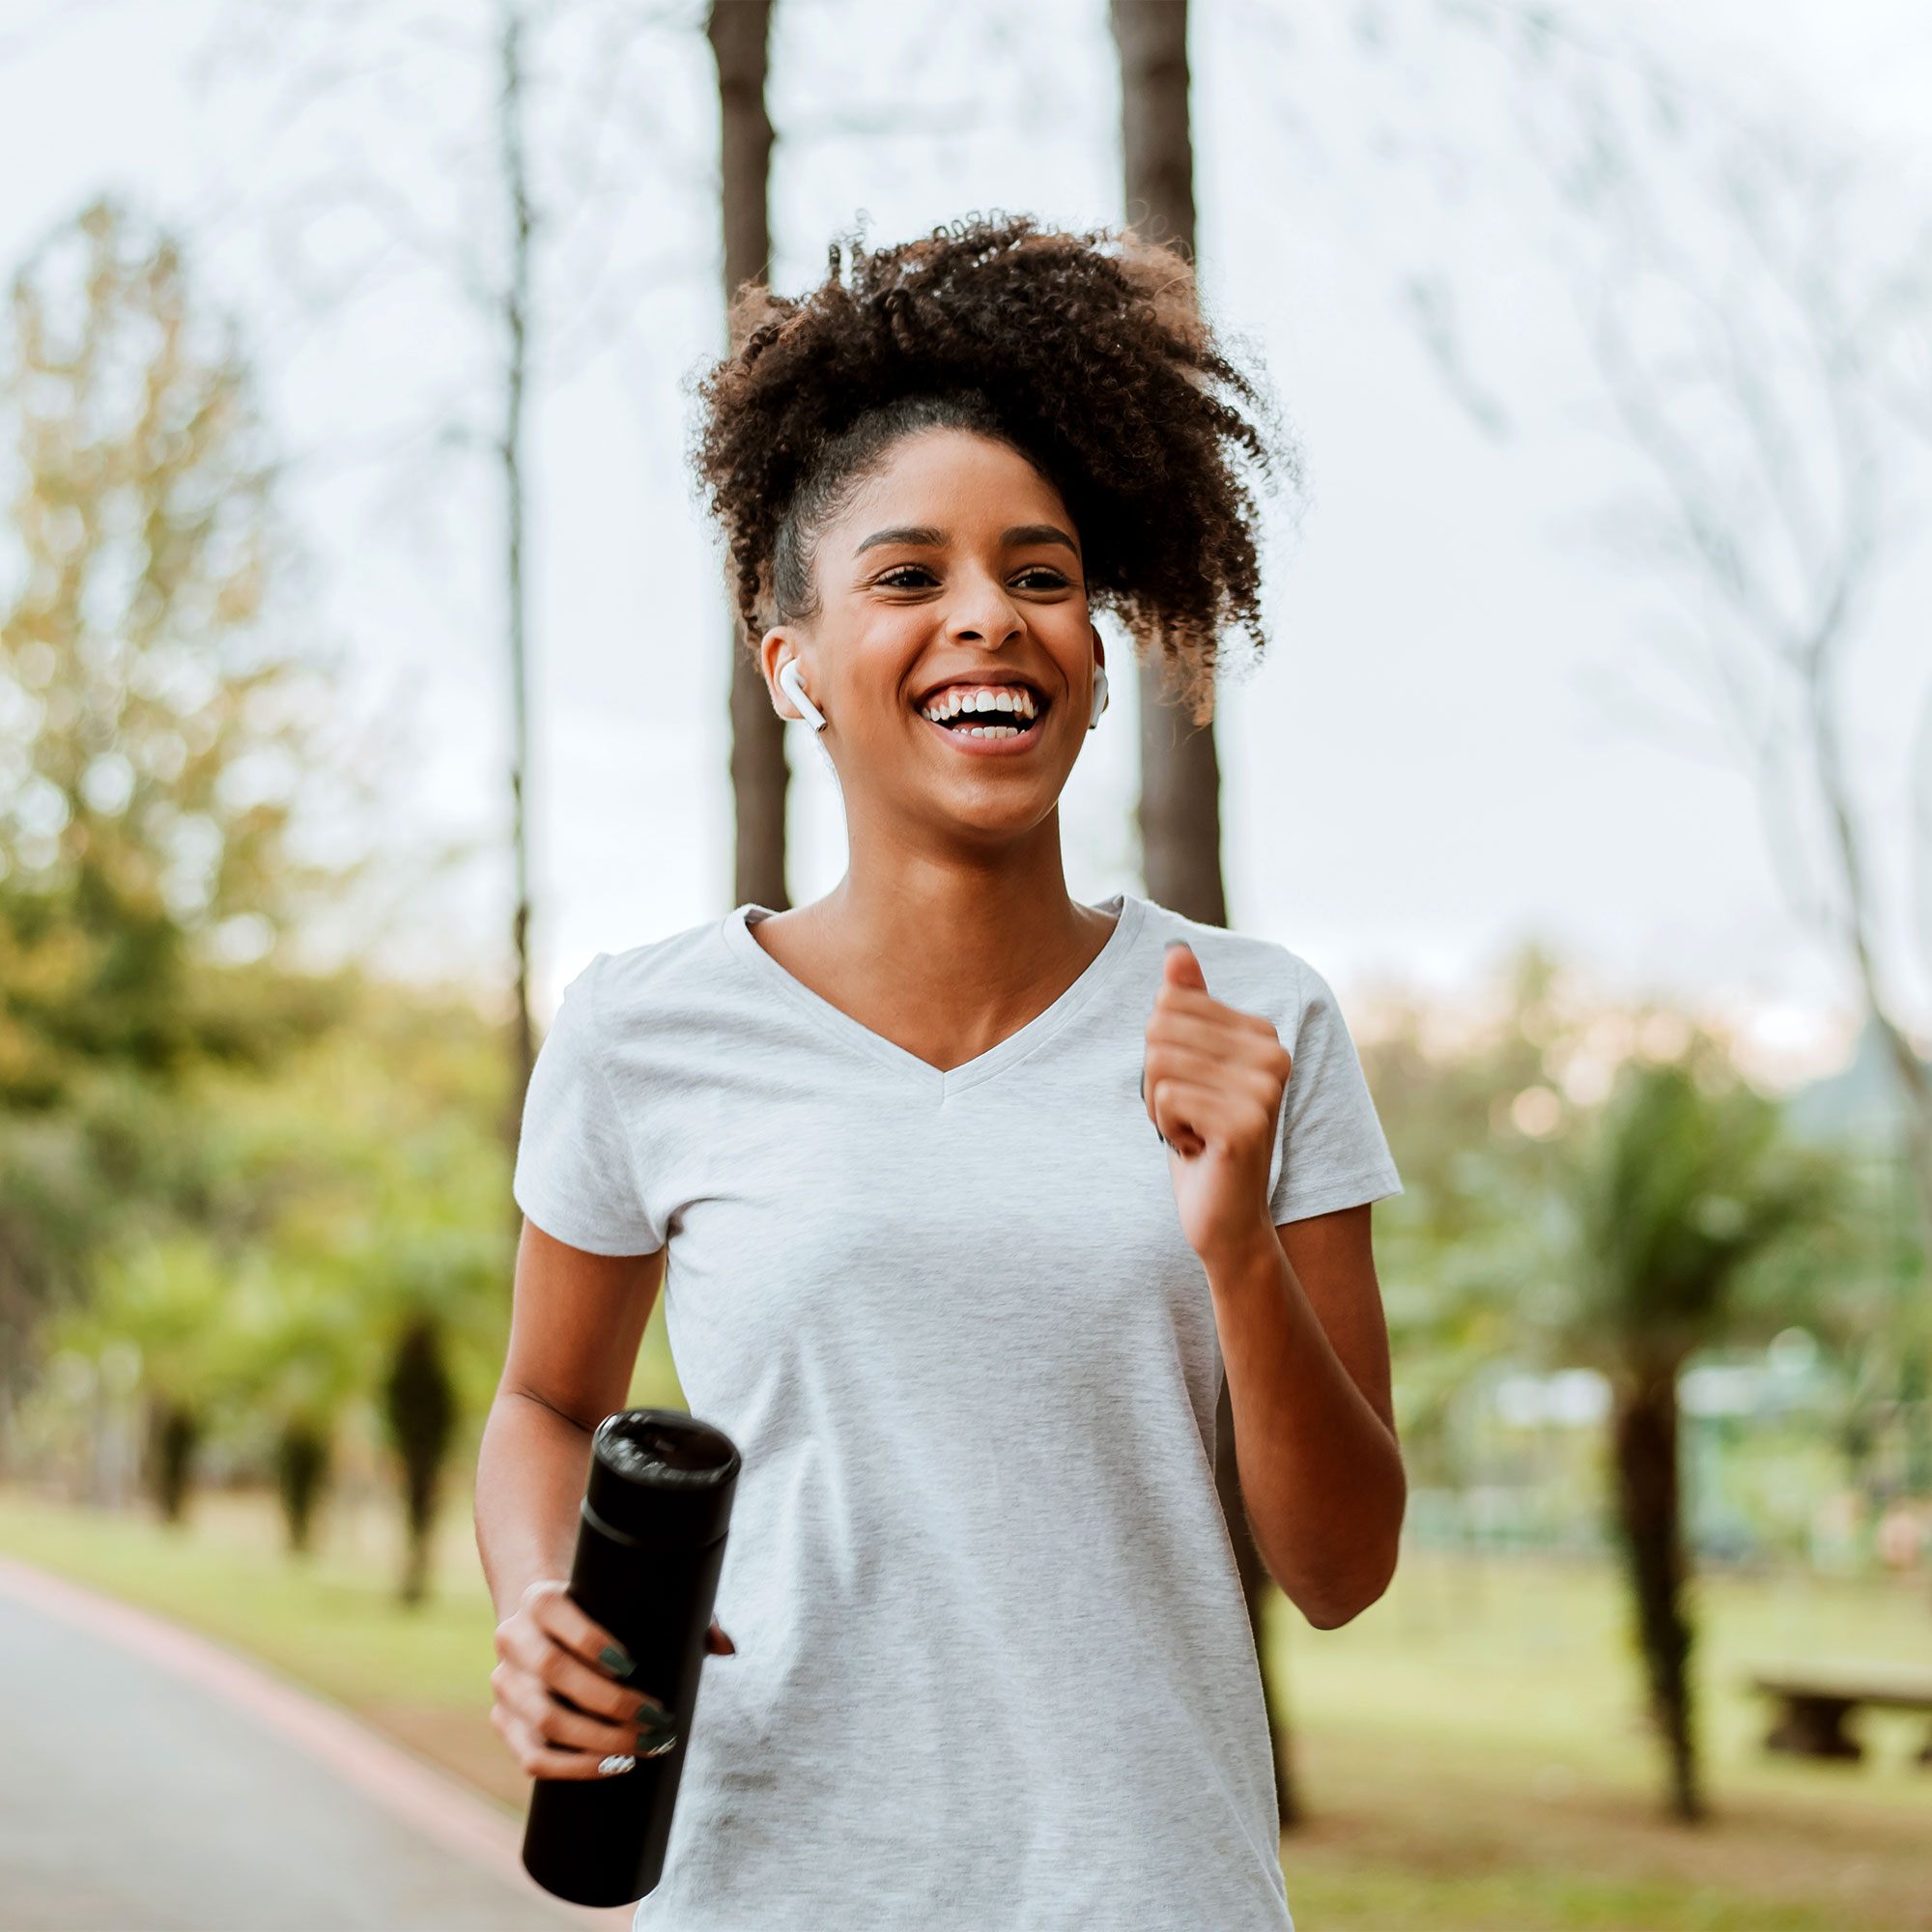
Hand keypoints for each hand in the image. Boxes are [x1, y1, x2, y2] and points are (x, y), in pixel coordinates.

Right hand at [490, 1578, 734, 1780]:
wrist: (545, 1620)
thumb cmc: (605, 1608)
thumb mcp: (632, 1599)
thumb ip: (682, 1615)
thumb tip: (727, 1648)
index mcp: (539, 1598)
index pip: (556, 1614)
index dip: (591, 1641)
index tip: (634, 1665)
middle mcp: (513, 1638)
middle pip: (554, 1674)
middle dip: (611, 1703)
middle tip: (658, 1717)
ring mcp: (505, 1684)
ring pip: (545, 1722)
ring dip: (599, 1740)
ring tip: (646, 1744)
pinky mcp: (505, 1722)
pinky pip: (534, 1757)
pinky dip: (575, 1767)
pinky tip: (616, 1764)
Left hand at [1143, 943, 1292, 1270]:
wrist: (1226, 1218)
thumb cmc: (1201, 1138)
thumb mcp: (1189, 1065)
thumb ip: (1188, 1006)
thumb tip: (1176, 950)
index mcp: (1262, 1033)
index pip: (1168, 1004)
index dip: (1160, 1052)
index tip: (1191, 1090)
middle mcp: (1272, 1055)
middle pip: (1159, 1030)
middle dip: (1155, 1079)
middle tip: (1188, 1115)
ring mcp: (1263, 1090)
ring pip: (1158, 1065)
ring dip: (1159, 1107)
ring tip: (1193, 1131)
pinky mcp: (1245, 1124)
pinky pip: (1166, 1098)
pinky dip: (1166, 1129)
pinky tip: (1196, 1149)